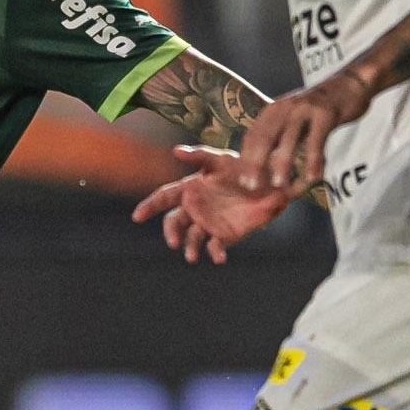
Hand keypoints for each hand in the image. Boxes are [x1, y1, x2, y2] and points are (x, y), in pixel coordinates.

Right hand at [132, 145, 292, 262]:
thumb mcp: (223, 159)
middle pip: (175, 223)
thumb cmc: (244, 167)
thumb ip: (199, 156)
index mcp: (190, 189)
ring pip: (192, 239)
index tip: (137, 217)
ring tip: (192, 257)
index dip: (150, 206)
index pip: (164, 198)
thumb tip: (176, 150)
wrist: (272, 183)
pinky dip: (215, 254)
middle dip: (171, 233)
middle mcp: (195, 209)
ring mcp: (209, 223)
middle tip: (174, 242)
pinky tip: (219, 258)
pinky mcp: (225, 235)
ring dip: (190, 248)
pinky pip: (215, 247)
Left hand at [236, 70, 372, 193]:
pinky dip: (313, 159)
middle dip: (255, 163)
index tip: (242, 180)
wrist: (349, 85)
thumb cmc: (318, 110)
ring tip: (280, 184)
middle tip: (252, 186)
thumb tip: (263, 168)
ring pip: (288, 138)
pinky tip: (312, 176)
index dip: (245, 159)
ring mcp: (305, 109)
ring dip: (282, 163)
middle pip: (264, 137)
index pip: (252, 136)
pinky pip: (316, 140)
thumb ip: (278, 138)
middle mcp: (285, 108)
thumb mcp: (292, 120)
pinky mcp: (325, 114)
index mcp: (273, 111)